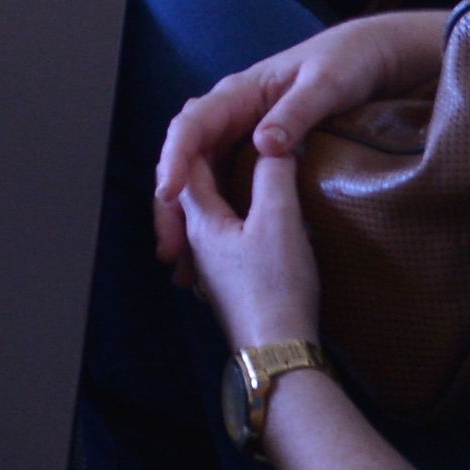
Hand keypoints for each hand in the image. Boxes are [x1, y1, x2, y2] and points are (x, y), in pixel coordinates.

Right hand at [153, 10, 448, 265]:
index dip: (175, 159)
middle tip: (170, 248)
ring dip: (185, 218)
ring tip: (181, 263)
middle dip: (170, 204)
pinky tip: (211, 252)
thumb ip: (296, 112)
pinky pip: (221, 187)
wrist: (368, 59)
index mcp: (237, 94)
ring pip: (198, 179)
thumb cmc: (346, 64)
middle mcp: (229, 116)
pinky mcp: (251, 156)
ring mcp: (238, 136)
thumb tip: (263, 145)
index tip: (169, 194)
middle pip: (184, 160)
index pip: (191, 126)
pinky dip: (210, 217)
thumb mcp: (326, 85)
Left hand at [173, 148, 324, 352]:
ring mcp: (210, 268)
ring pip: (208, 216)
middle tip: (236, 140)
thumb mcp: (280, 220)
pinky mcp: (230, 285)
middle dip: (211, 162)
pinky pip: (224, 237)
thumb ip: (274, 174)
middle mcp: (196, 243)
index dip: (206, 136)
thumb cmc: (274, 285)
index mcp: (200, 221)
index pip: (190, 166)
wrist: (279, 353)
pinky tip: (255, 221)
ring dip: (223, 191)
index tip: (232, 116)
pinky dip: (235, 217)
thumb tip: (275, 142)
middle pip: (193, 192)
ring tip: (246, 173)